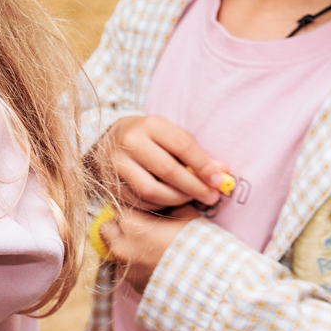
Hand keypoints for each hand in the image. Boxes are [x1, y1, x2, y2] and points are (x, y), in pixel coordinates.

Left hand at [100, 203, 201, 289]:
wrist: (207, 282)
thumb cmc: (196, 244)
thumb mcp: (185, 214)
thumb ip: (166, 203)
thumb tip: (161, 197)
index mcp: (131, 225)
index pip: (120, 207)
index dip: (132, 208)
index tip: (145, 213)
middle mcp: (120, 246)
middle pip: (109, 228)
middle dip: (121, 226)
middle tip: (142, 228)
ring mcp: (124, 267)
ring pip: (114, 248)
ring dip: (125, 245)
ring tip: (148, 246)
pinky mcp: (130, 283)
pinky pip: (124, 267)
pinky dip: (133, 262)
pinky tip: (153, 262)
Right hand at [106, 116, 233, 209]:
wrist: (108, 140)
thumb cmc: (149, 138)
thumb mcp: (171, 136)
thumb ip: (196, 153)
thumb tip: (222, 172)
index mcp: (150, 125)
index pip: (182, 146)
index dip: (204, 166)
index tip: (219, 180)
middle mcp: (129, 141)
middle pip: (168, 170)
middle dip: (195, 187)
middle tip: (211, 197)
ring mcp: (116, 163)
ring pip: (152, 190)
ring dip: (177, 199)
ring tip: (190, 198)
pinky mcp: (108, 182)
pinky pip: (139, 201)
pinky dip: (159, 205)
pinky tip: (169, 200)